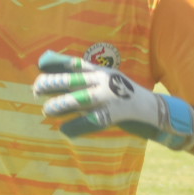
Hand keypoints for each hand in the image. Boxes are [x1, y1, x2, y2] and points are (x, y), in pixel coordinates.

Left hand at [31, 51, 193, 149]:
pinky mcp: (118, 114)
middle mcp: (106, 81)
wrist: (157, 112)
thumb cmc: (125, 100)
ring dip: (62, 105)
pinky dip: (77, 126)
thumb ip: (85, 82)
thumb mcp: (107, 84)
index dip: (58, 63)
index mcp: (103, 72)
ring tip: (48, 111)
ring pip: (81, 99)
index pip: (77, 64)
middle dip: (53, 83)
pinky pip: (93, 120)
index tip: (40, 64)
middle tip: (36, 90)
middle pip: (74, 79)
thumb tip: (57, 81)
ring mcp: (112, 97)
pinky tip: (65, 131)